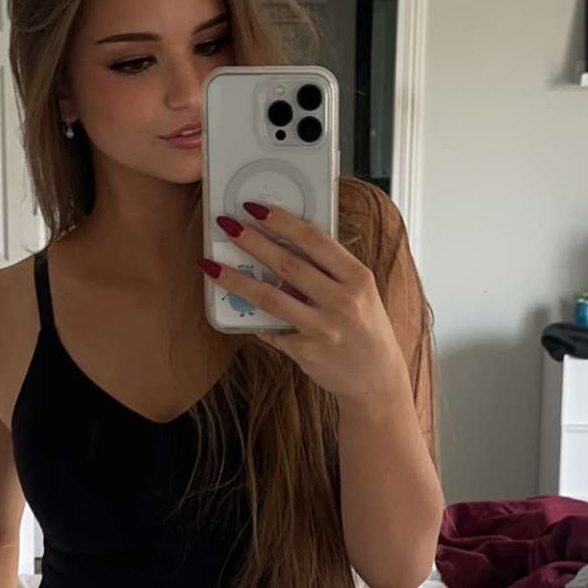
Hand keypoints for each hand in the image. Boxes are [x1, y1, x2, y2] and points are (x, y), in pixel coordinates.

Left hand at [197, 203, 409, 411]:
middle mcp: (342, 301)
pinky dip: (253, 319)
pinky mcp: (306, 352)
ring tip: (210, 265)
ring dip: (236, 279)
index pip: (315, 240)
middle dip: (252, 241)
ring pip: (269, 297)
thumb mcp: (361, 292)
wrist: (377, 379)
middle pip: (287, 264)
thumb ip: (331, 271)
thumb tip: (285, 245)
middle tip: (226, 225)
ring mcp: (323, 328)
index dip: (283, 221)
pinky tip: (238, 308)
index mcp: (358, 278)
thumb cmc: (366, 328)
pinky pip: (271, 329)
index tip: (256, 208)